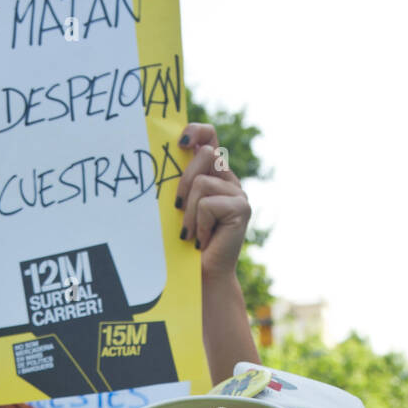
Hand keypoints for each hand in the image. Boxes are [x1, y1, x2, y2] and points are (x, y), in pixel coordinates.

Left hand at [175, 125, 251, 281]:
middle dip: (183, 180)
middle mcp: (229, 180)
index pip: (210, 139)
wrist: (201, 276)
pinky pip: (207, 203)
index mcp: (214, 175)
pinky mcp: (242, 208)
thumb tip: (166, 153)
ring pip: (202, 182)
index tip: (181, 140)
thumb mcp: (178, 205)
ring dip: (189, 211)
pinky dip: (199, 223)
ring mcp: (239, 194)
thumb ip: (179, 180)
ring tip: (192, 233)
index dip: (199, 131)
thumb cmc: (184, 243)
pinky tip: (203, 238)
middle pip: (205, 154)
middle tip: (177, 208)